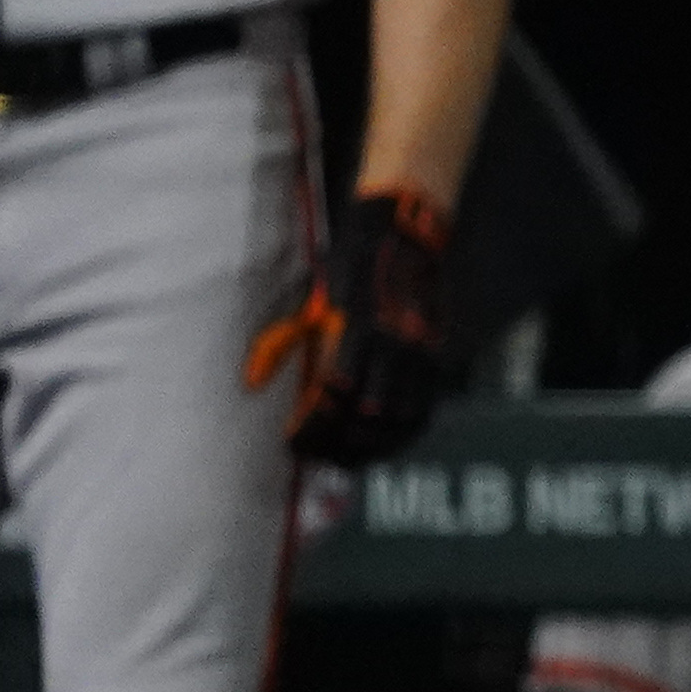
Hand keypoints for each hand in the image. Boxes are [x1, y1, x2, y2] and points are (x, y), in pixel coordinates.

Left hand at [246, 183, 459, 464]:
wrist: (410, 232)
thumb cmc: (354, 263)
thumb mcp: (312, 296)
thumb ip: (282, 341)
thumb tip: (252, 382)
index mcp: (356, 328)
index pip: (333, 396)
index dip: (312, 428)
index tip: (293, 441)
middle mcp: (394, 344)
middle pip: (369, 417)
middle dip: (340, 445)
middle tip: (316, 457)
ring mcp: (421, 352)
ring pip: (401, 419)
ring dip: (373, 447)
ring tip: (347, 458)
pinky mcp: (438, 356)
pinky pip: (425, 409)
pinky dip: (403, 435)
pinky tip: (383, 443)